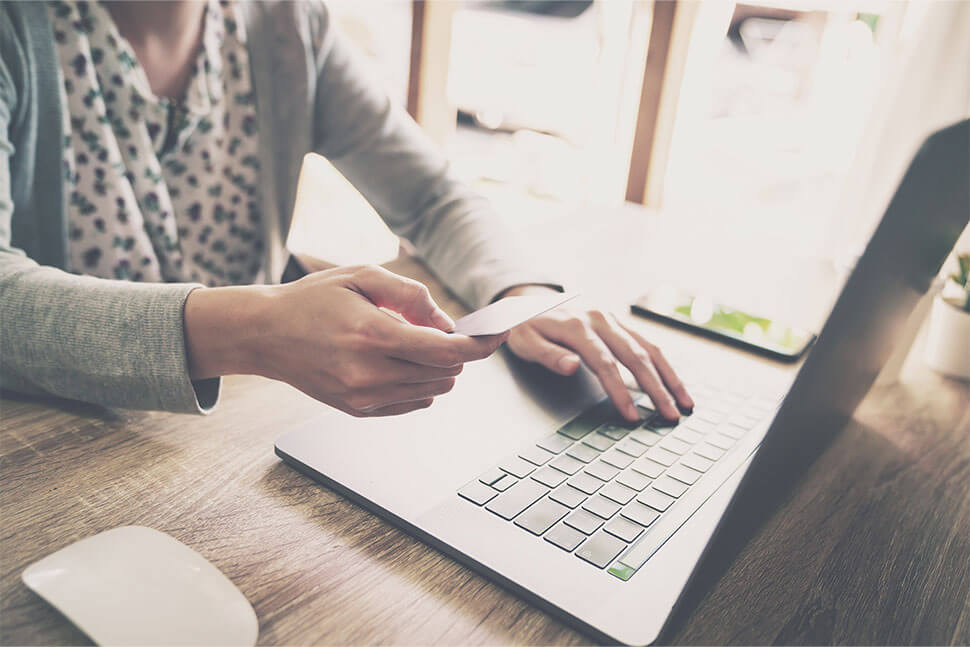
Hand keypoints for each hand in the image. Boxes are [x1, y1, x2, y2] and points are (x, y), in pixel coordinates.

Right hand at [185, 265, 507, 415]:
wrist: (265, 334)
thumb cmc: (313, 299)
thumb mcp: (362, 276)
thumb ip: (411, 296)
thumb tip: (447, 324)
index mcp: (372, 335)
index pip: (446, 352)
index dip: (481, 345)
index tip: (499, 335)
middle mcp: (369, 373)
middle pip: (446, 373)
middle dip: (454, 351)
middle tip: (437, 329)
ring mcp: (363, 397)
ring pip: (434, 389)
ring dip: (438, 367)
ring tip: (408, 342)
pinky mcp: (358, 410)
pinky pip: (413, 402)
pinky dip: (420, 383)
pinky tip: (397, 361)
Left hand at [501, 286, 692, 421]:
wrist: (528, 300)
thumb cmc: (525, 327)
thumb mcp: (524, 342)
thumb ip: (548, 355)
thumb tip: (572, 367)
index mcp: (577, 326)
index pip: (605, 363)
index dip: (621, 391)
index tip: (633, 415)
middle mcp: (600, 319)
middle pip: (636, 356)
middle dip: (657, 389)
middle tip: (671, 415)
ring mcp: (612, 319)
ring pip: (649, 348)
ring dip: (669, 377)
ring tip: (684, 403)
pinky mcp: (618, 323)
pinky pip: (647, 343)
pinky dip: (664, 364)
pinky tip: (675, 383)